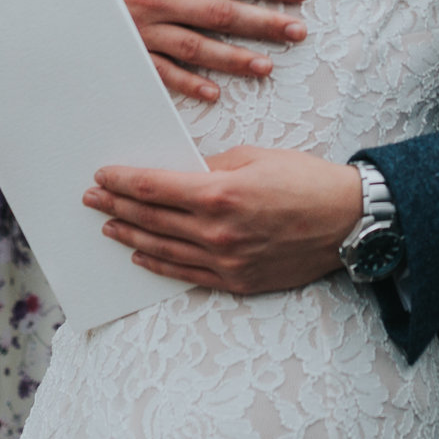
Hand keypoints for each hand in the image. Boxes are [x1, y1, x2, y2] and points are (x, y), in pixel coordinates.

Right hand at [30, 0, 307, 100]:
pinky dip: (187, 84)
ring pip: (198, 48)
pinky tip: (213, 92)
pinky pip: (162, 71)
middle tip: (298, 32)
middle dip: (265, 24)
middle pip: (223, 14)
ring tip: (267, 68)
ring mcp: (144, 28)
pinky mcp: (129, 48)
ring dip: (235, 59)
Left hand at [87, 147, 360, 293]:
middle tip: (91, 199)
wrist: (347, 221)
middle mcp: (217, 231)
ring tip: (108, 226)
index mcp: (220, 193)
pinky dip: (160, 264)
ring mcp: (225, 261)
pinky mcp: (236, 280)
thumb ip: (212, 167)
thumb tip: (179, 172)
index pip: (155, 187)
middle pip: (151, 218)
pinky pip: (187, 274)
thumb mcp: (256, 157)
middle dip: (116, 206)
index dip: (123, 181)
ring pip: (163, 249)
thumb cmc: (306, 180)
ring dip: (130, 235)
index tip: (103, 175)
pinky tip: (142, 254)